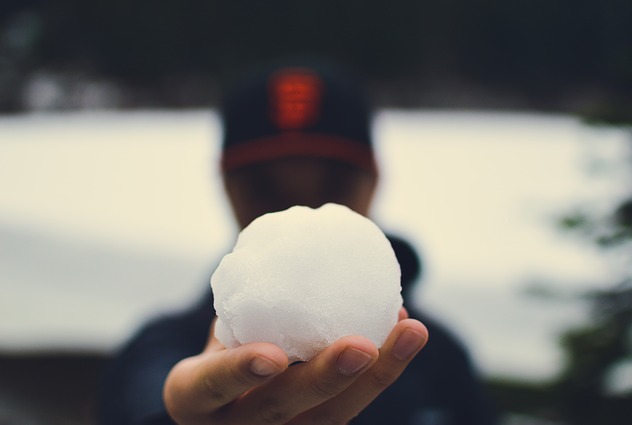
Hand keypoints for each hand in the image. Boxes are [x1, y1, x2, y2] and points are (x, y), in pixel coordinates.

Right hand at [163, 309, 427, 424]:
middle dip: (325, 380)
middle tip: (362, 346)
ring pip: (331, 416)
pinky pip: (352, 403)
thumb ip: (245, 300)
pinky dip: (383, 369)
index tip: (273, 356)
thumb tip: (300, 241)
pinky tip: (406, 333)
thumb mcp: (218, 328)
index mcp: (195, 397)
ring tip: (411, 331)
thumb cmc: (220, 348)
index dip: (240, 373)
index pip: (211, 386)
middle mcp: (233, 424)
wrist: (224, 394)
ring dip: (377, 375)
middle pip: (280, 409)